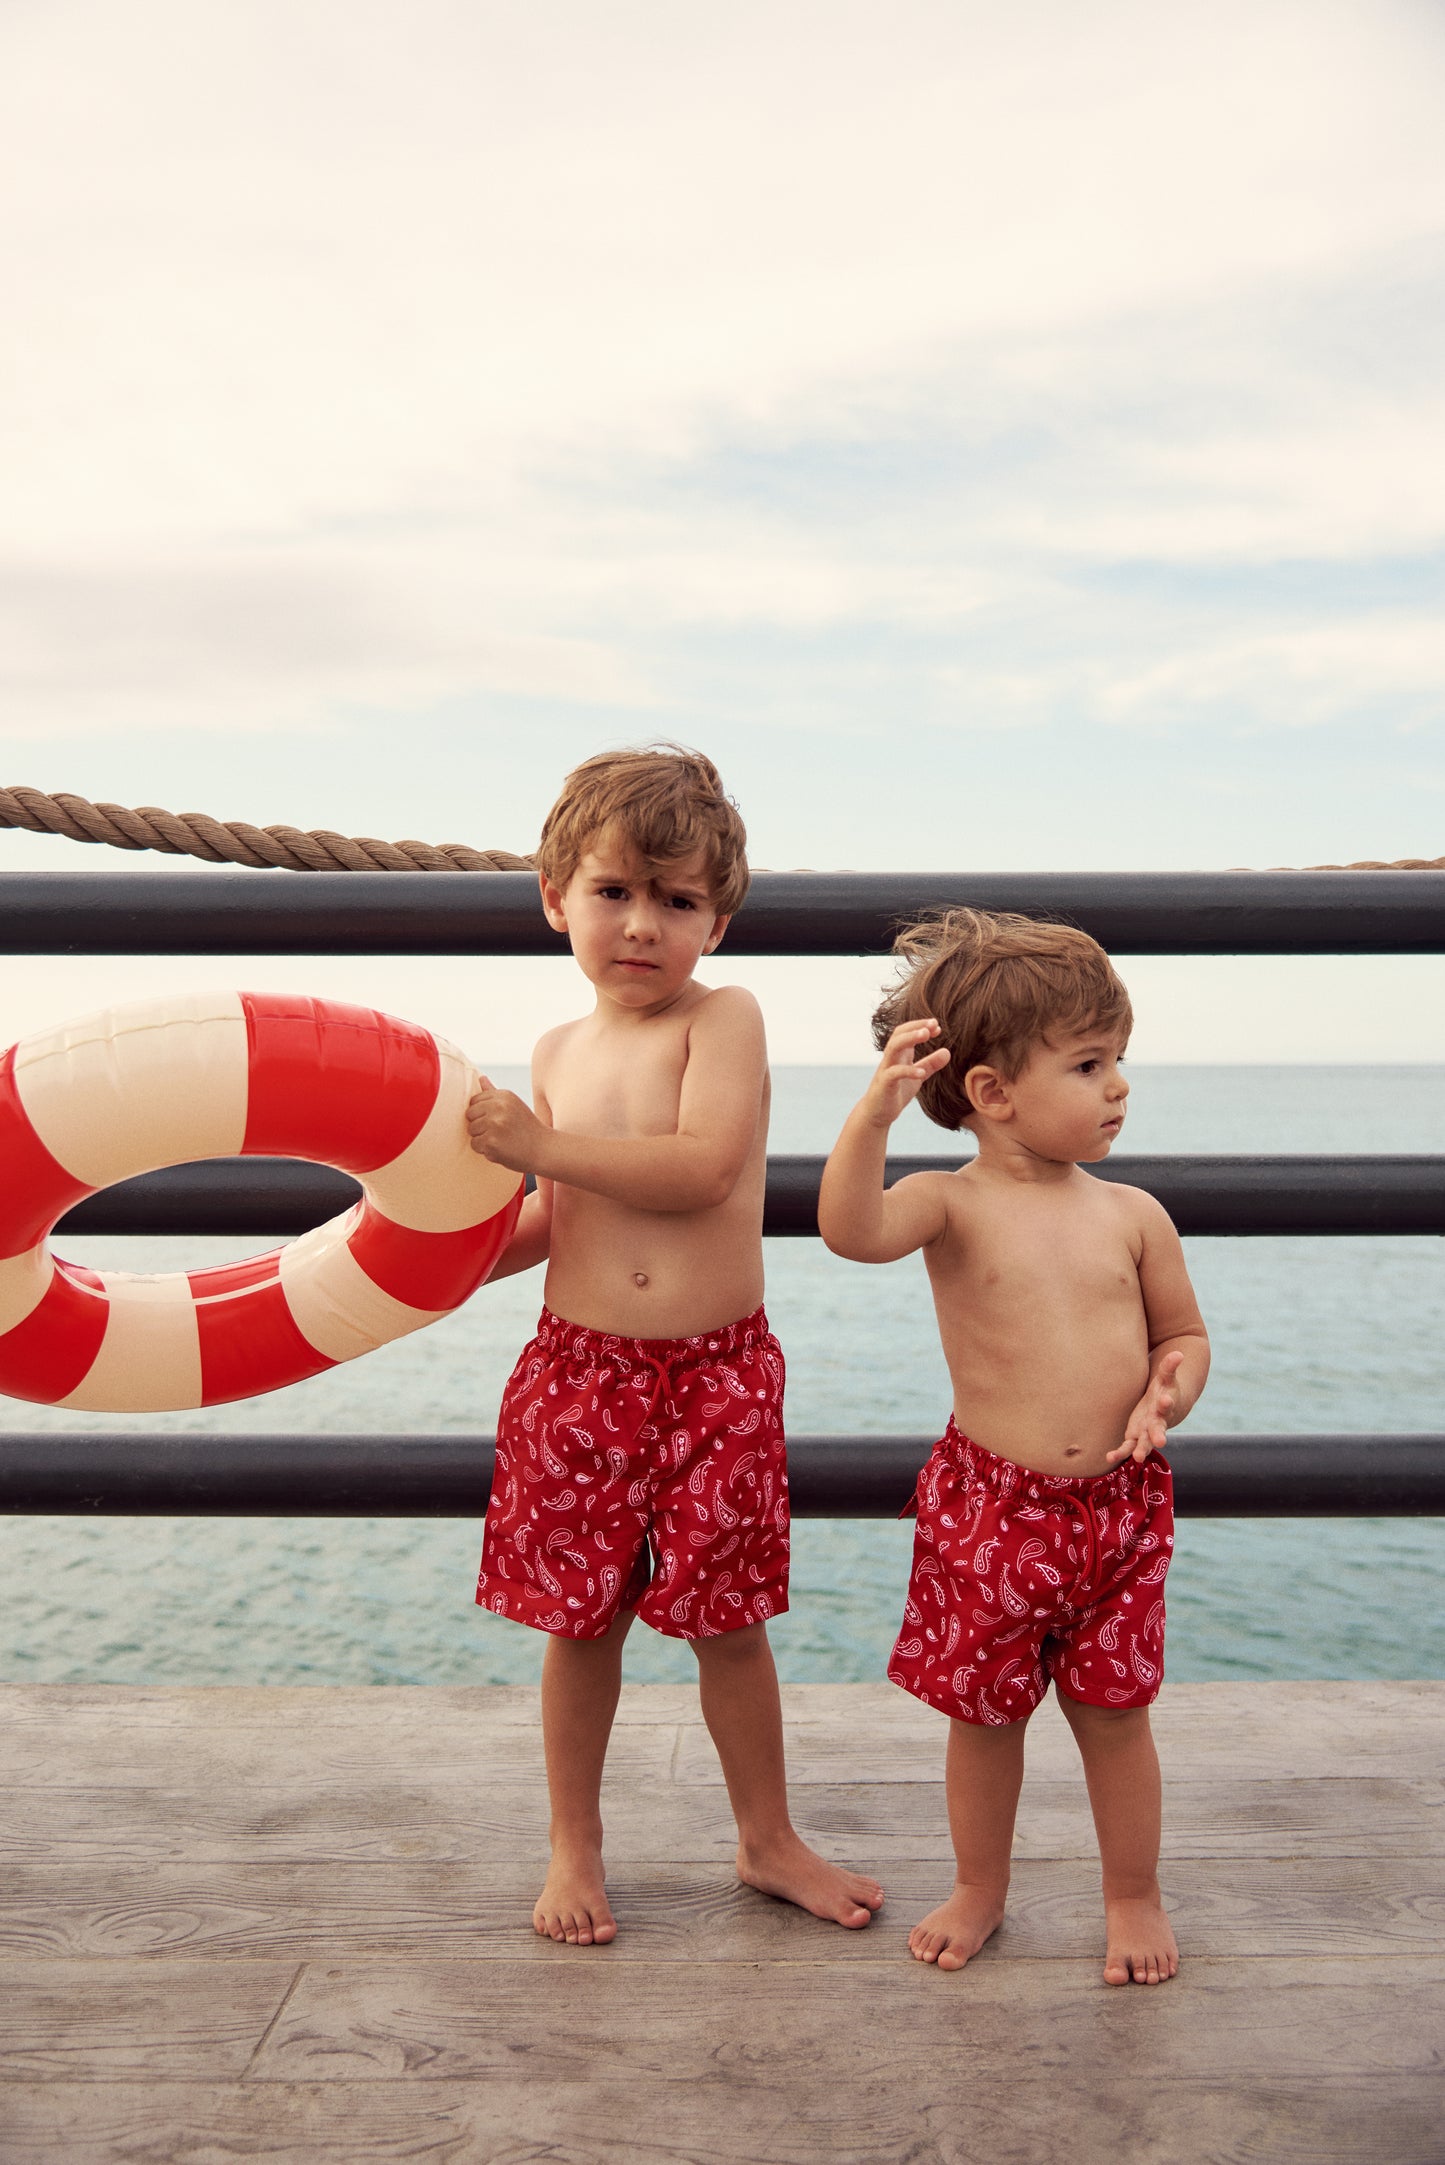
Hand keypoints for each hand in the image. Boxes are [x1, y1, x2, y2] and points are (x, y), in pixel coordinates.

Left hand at [466, 1078, 545, 1172]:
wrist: (543, 1149)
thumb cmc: (526, 1128)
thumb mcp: (513, 1105)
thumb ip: (494, 1092)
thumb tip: (480, 1077)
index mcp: (503, 1095)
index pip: (474, 1101)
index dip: (482, 1113)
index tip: (498, 1120)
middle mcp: (499, 1107)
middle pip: (470, 1115)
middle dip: (480, 1125)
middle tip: (500, 1131)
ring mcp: (495, 1124)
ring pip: (471, 1130)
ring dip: (482, 1138)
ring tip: (502, 1140)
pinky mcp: (491, 1142)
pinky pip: (475, 1145)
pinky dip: (485, 1150)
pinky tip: (501, 1149)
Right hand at [865, 1021, 950, 1126]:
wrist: (877, 1114)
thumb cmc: (896, 1092)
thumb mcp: (917, 1077)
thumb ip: (930, 1064)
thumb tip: (947, 1052)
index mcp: (899, 1054)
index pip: (907, 1032)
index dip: (921, 1026)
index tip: (937, 1026)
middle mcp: (891, 1058)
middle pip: (899, 1034)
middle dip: (915, 1026)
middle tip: (933, 1023)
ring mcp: (886, 1070)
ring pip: (893, 1047)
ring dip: (909, 1038)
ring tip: (926, 1035)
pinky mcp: (884, 1084)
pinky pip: (894, 1073)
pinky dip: (908, 1071)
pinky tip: (922, 1072)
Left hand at [1108, 1351, 1185, 1465]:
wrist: (1164, 1406)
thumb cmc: (1164, 1389)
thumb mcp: (1166, 1377)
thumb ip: (1170, 1367)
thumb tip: (1178, 1354)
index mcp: (1165, 1406)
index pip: (1167, 1403)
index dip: (1167, 1402)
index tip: (1166, 1400)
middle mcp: (1158, 1422)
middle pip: (1159, 1429)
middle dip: (1159, 1434)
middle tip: (1160, 1441)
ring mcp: (1146, 1431)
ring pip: (1144, 1443)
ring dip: (1140, 1449)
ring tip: (1137, 1457)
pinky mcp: (1135, 1436)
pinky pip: (1127, 1447)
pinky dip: (1119, 1453)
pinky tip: (1109, 1458)